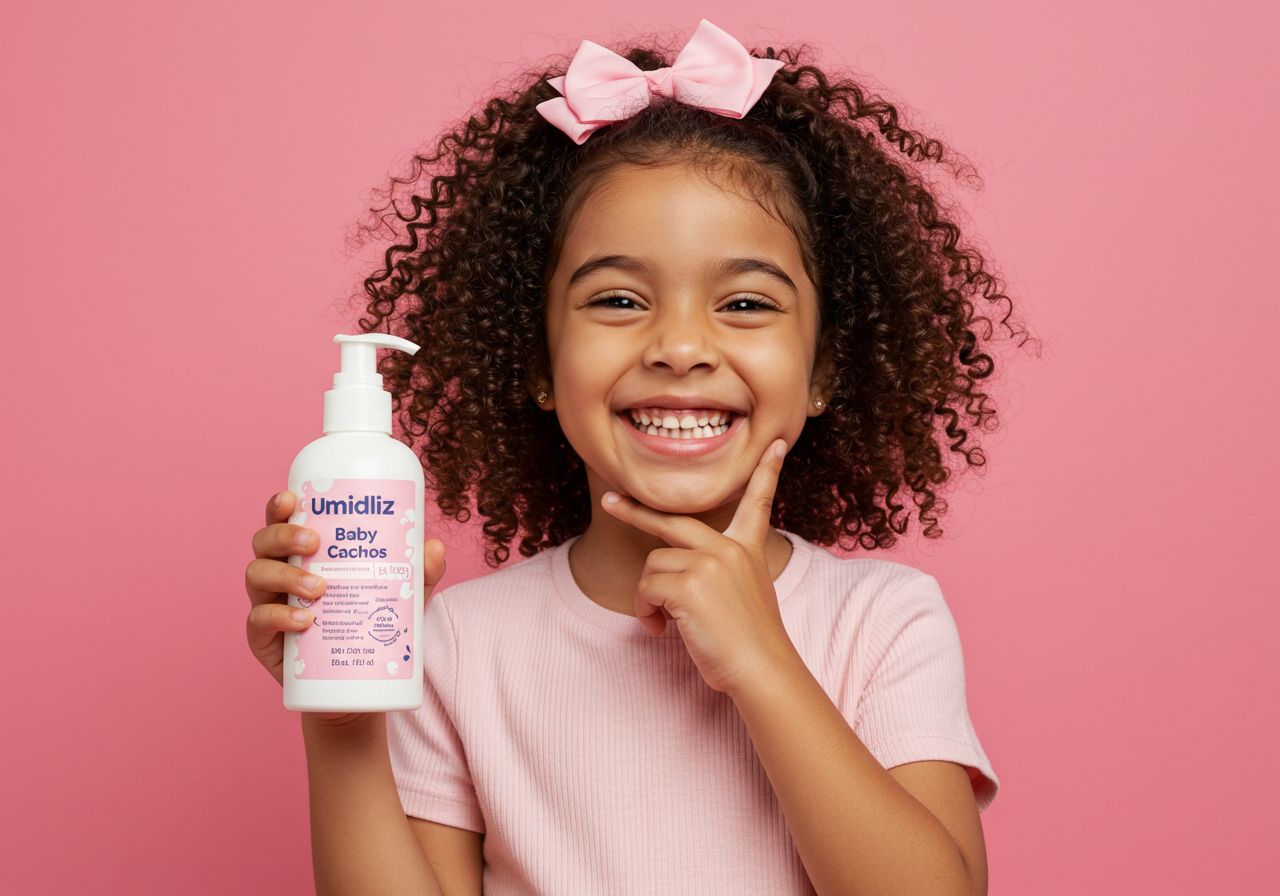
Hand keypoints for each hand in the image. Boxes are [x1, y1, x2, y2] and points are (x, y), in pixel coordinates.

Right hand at [244, 490, 446, 722]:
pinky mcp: (263, 640)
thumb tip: (436, 547)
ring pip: (256, 576)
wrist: (356, 688)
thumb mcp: (400, 598)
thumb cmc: (370, 627)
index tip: (292, 498)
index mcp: (303, 554)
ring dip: (285, 576)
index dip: (280, 505)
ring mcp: (267, 605)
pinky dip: (278, 616)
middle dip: (283, 535)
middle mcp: (278, 574)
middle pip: (263, 542)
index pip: (283, 520)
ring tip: (320, 588)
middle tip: (315, 543)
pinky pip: (257, 621)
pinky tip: (304, 619)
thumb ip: (418, 574)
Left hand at [599, 439, 796, 695]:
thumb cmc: (749, 643)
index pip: (758, 501)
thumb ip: (719, 572)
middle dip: (636, 512)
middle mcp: (729, 548)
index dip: (767, 472)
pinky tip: (662, 629)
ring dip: (649, 597)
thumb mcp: (745, 595)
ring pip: (653, 565)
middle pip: (673, 520)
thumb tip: (674, 575)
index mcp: (747, 549)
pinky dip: (646, 612)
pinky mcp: (689, 583)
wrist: (762, 667)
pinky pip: (647, 589)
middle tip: (611, 502)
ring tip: (664, 621)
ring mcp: (710, 562)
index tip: (775, 444)